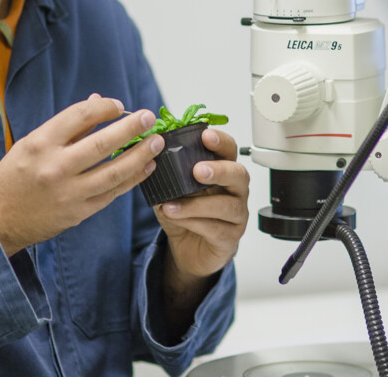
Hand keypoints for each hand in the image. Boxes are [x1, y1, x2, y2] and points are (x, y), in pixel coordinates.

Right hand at [0, 95, 164, 255]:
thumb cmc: (16, 175)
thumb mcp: (32, 143)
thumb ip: (67, 125)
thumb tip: (99, 101)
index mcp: (40, 143)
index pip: (81, 115)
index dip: (105, 107)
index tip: (119, 105)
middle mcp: (55, 167)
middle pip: (102, 143)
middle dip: (131, 128)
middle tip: (149, 117)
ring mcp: (69, 192)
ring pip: (114, 172)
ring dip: (140, 155)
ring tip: (157, 143)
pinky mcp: (79, 212)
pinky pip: (112, 193)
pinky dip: (132, 179)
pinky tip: (145, 167)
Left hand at [155, 128, 249, 279]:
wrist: (190, 251)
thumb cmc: (185, 216)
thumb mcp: (171, 192)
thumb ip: (166, 176)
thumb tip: (149, 159)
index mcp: (222, 172)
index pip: (229, 151)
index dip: (221, 141)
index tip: (205, 135)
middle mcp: (235, 191)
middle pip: (239, 174)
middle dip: (219, 171)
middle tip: (198, 170)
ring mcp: (236, 215)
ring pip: (227, 205)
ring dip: (197, 204)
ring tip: (172, 205)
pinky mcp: (230, 238)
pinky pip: (217, 229)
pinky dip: (194, 223)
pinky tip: (177, 219)